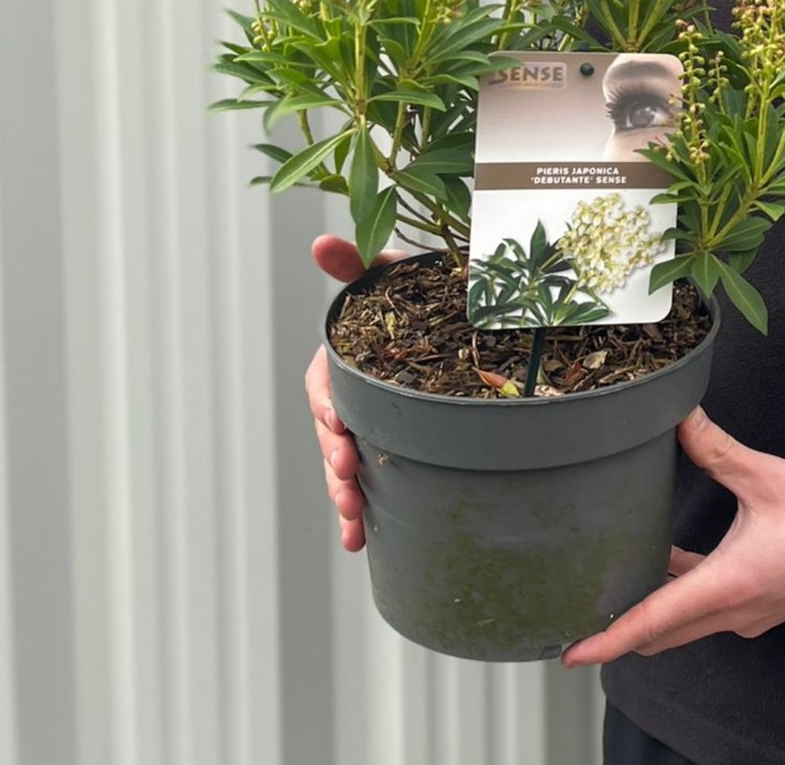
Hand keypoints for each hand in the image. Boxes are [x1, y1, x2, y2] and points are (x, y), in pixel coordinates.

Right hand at [305, 235, 400, 551]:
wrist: (465, 315)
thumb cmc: (422, 294)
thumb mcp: (392, 279)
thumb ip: (357, 264)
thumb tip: (320, 241)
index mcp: (349, 357)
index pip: (325, 383)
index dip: (326, 403)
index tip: (336, 422)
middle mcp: (357, 392)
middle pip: (332, 432)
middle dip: (334, 458)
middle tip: (347, 475)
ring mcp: (375, 421)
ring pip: (348, 462)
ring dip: (344, 492)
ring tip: (354, 518)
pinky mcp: (397, 443)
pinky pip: (375, 479)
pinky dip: (363, 512)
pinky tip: (361, 542)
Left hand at [560, 411, 784, 665]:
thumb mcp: (768, 476)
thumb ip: (718, 450)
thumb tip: (680, 419)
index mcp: (732, 583)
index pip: (656, 621)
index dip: (610, 639)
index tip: (572, 651)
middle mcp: (736, 611)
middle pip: (662, 634)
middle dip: (619, 630)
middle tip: (580, 612)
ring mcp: (750, 615)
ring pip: (685, 625)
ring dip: (653, 611)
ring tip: (616, 582)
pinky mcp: (761, 607)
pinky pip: (708, 612)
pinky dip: (683, 596)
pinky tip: (673, 560)